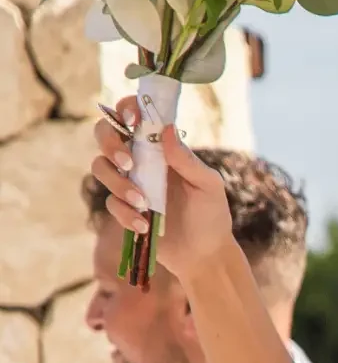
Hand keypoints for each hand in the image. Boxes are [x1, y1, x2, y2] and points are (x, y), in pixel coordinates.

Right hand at [89, 104, 236, 281]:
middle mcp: (140, 159)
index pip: (133, 115)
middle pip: (104, 133)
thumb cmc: (211, 214)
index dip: (126, 108)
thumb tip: (166, 129)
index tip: (132, 119)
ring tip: (144, 203)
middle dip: (108, 142)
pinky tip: (144, 225)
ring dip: (117, 182)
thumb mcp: (208, 186)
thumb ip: (187, 160)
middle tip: (128, 161)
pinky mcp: (123, 207)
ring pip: (100, 167)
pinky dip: (125, 213)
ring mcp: (128, 182)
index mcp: (160, 145)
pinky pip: (110, 203)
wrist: (205, 255)